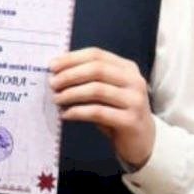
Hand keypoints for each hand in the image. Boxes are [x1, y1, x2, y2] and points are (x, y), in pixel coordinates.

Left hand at [49, 47, 154, 168]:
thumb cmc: (116, 111)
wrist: (141, 139)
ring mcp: (135, 100)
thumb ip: (88, 78)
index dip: (72, 58)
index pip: (96, 55)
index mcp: (127, 68)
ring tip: (56, 99)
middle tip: (52, 84)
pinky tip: (66, 114)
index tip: (52, 66)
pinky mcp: (131, 120)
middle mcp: (134, 81)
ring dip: (71, 94)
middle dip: (70, 75)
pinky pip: (98, 112)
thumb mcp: (105, 90)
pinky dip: (78, 112)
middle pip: (97, 69)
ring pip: (97, 90)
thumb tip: (55, 71)